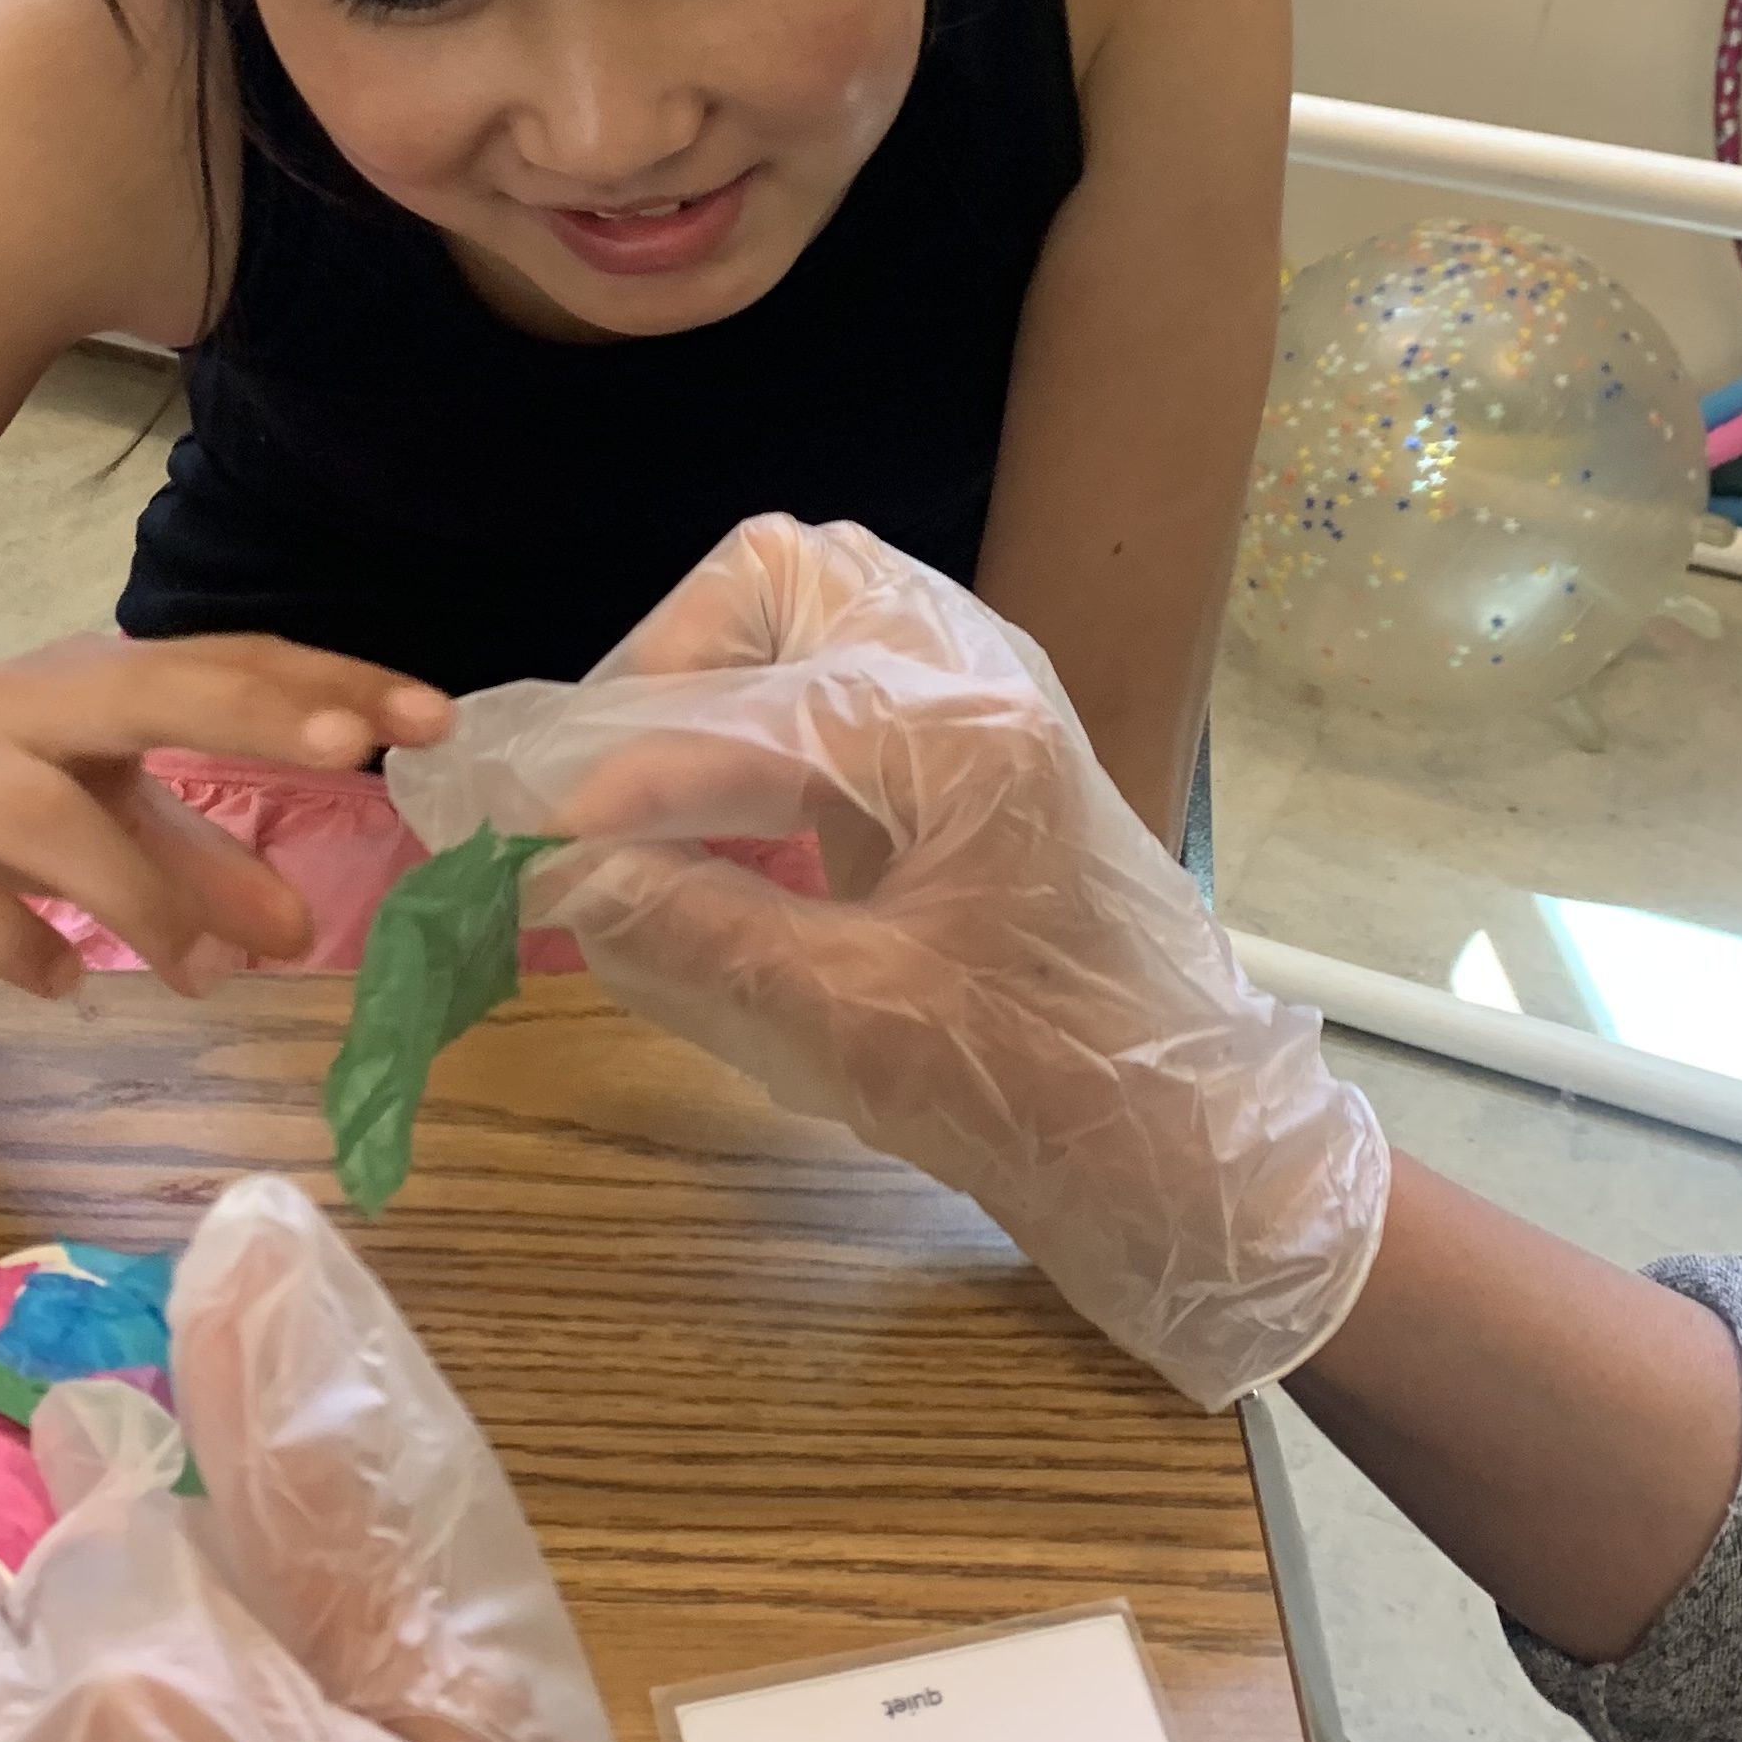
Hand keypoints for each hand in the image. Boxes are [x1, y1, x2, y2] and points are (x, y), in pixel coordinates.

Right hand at [0, 633, 451, 995]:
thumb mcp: (103, 821)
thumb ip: (201, 866)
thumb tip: (302, 933)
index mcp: (91, 680)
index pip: (226, 661)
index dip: (328, 683)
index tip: (433, 717)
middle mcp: (18, 700)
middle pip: (143, 686)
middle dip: (250, 713)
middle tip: (349, 750)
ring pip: (43, 808)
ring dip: (134, 888)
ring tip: (197, 972)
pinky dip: (15, 941)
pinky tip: (61, 982)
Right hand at [388, 518, 1388, 1410]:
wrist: (1201, 1163)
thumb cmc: (1048, 1096)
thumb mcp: (853, 1025)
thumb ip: (697, 933)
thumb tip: (557, 880)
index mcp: (964, 732)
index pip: (755, 694)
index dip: (631, 765)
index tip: (541, 841)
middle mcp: (984, 683)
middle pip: (797, 577)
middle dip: (681, 657)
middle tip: (609, 774)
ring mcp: (994, 715)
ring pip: (830, 618)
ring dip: (726, 679)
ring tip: (653, 793)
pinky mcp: (988, 768)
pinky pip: (857, 687)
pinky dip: (773, 722)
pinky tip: (724, 821)